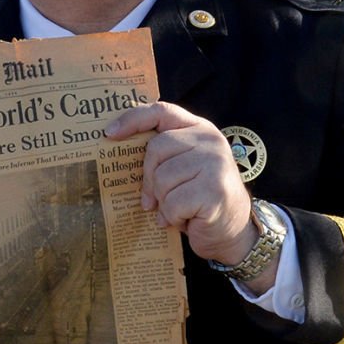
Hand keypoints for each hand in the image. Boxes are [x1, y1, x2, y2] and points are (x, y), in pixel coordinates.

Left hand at [105, 101, 259, 272]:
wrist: (234, 231)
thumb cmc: (200, 199)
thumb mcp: (185, 167)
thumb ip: (164, 154)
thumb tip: (119, 151)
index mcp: (200, 129)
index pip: (162, 111)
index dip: (133, 119)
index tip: (109, 133)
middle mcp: (210, 140)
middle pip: (157, 148)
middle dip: (149, 178)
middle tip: (153, 200)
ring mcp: (215, 163)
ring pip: (162, 178)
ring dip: (164, 202)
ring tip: (179, 210)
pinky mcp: (214, 190)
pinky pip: (173, 203)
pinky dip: (173, 217)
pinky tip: (187, 219)